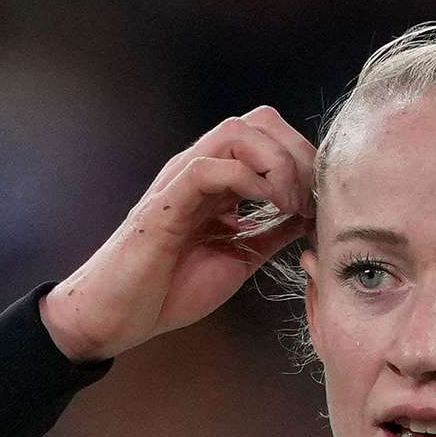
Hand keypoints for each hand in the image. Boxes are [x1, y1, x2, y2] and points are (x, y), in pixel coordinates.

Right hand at [39, 107, 315, 362]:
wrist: (117, 316)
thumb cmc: (168, 289)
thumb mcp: (238, 257)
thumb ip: (270, 233)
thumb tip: (307, 217)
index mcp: (219, 180)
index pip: (269, 135)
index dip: (303, 159)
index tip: (318, 202)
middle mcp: (200, 169)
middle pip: (259, 121)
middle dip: (297, 153)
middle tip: (310, 200)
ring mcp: (182, 181)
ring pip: (237, 131)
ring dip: (277, 163)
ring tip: (291, 204)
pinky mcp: (166, 203)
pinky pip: (210, 166)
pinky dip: (249, 181)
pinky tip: (267, 211)